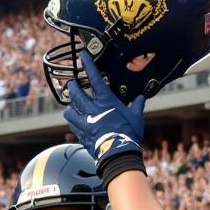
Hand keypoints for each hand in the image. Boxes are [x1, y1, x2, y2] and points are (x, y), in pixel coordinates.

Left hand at [63, 52, 145, 179]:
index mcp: (106, 101)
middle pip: (76, 94)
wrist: (119, 153)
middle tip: (71, 84)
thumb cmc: (129, 134)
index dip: (88, 65)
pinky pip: (74, 128)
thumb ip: (137, 106)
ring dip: (69, 108)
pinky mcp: (83, 136)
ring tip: (68, 107)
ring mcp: (86, 123)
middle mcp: (93, 110)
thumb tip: (141, 98)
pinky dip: (74, 124)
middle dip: (72, 87)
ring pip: (71, 112)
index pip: (94, 78)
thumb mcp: (136, 117)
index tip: (83, 56)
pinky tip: (74, 124)